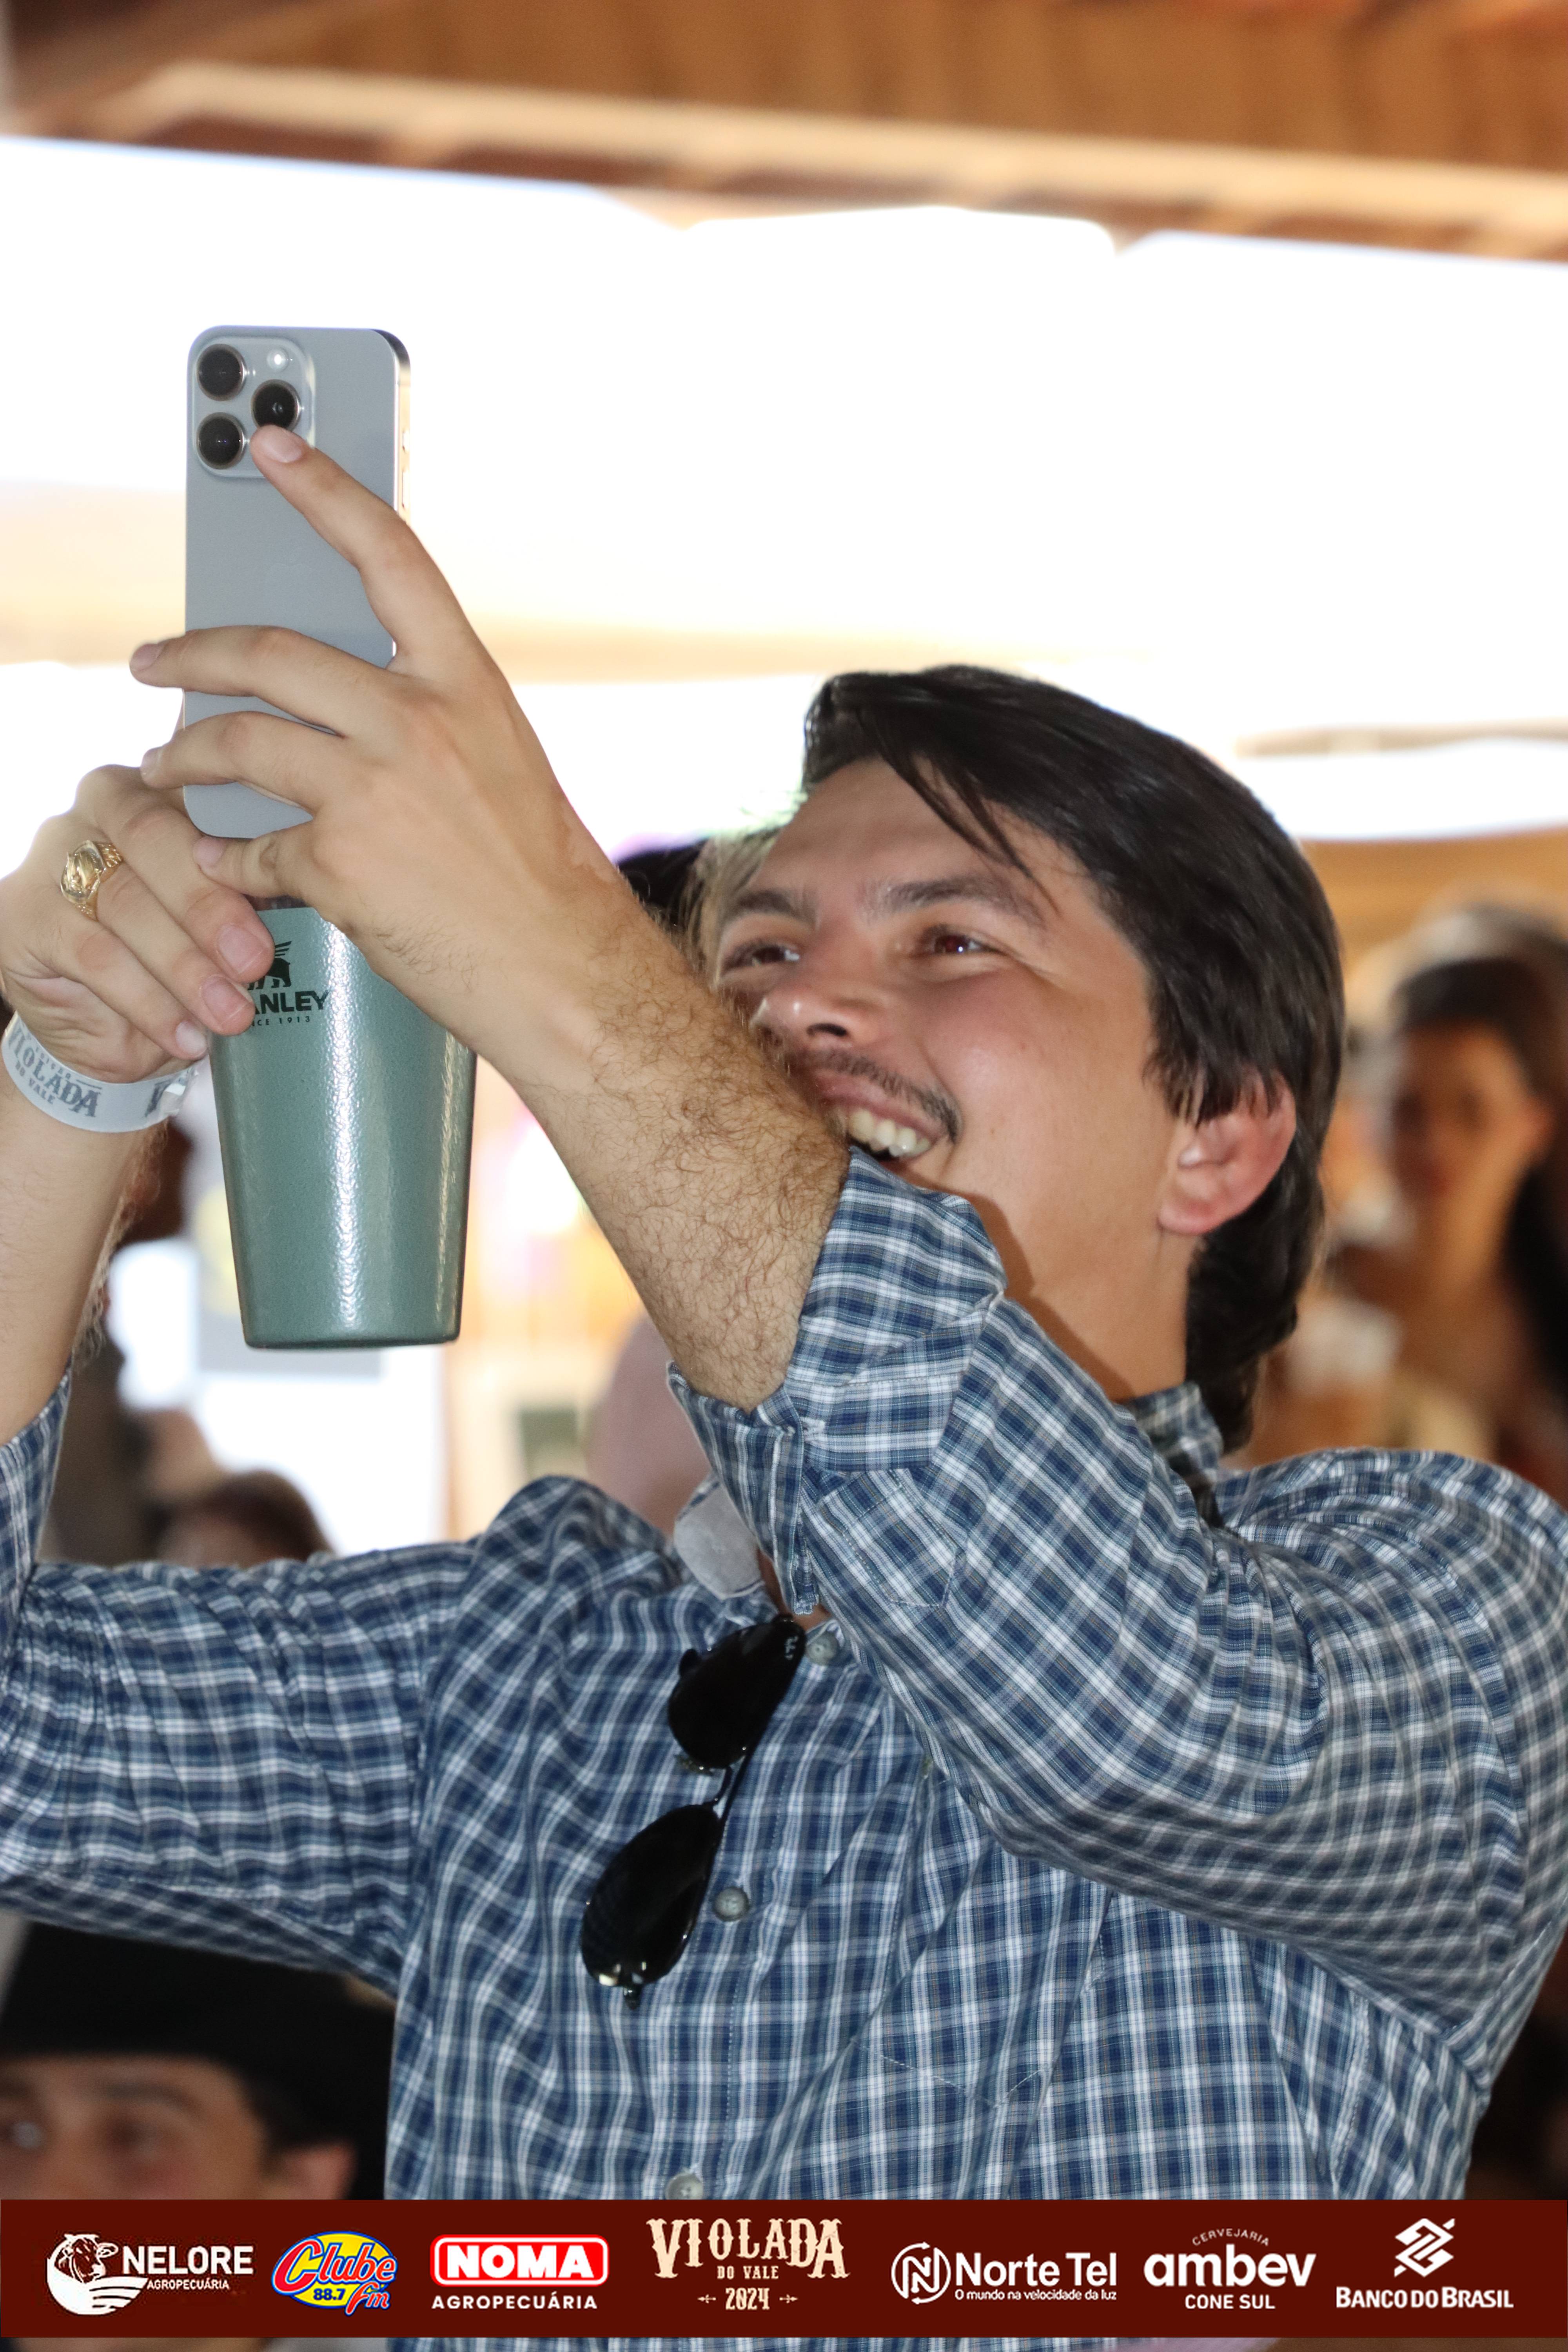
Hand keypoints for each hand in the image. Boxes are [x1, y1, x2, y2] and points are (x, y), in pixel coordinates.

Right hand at [0, 765, 275, 1083]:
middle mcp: (102, 804)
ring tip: (231, 1015)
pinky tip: (185, 1035)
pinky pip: (94, 955)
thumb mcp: (228, 916)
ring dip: (185, 965)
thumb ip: (254, 890)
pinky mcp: (25, 915)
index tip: (291, 890)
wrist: (108, 1022)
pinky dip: (147, 1001)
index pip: (204, 795)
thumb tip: (307, 893)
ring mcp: (54, 855)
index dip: (246, 840)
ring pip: (126, 901)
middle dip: (211, 905)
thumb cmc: (182, 952)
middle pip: (157, 838)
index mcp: (163, 786)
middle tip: (256, 962)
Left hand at [132, 426, 843, 1405]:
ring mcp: (375, 790)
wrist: (570, 976)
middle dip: (192, 654)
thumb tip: (355, 716)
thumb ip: (431, 728)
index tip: (272, 445)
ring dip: (185, 757)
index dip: (326, 491)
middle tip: (153, 664)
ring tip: (164, 768)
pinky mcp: (340, 864)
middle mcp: (419, 722)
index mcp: (469, 686)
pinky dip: (228, 862)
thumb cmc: (545, 887)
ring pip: (241, 744)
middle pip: (273, 655)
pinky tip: (224, 870)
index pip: (389, 557)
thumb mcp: (503, 770)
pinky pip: (253, 850)